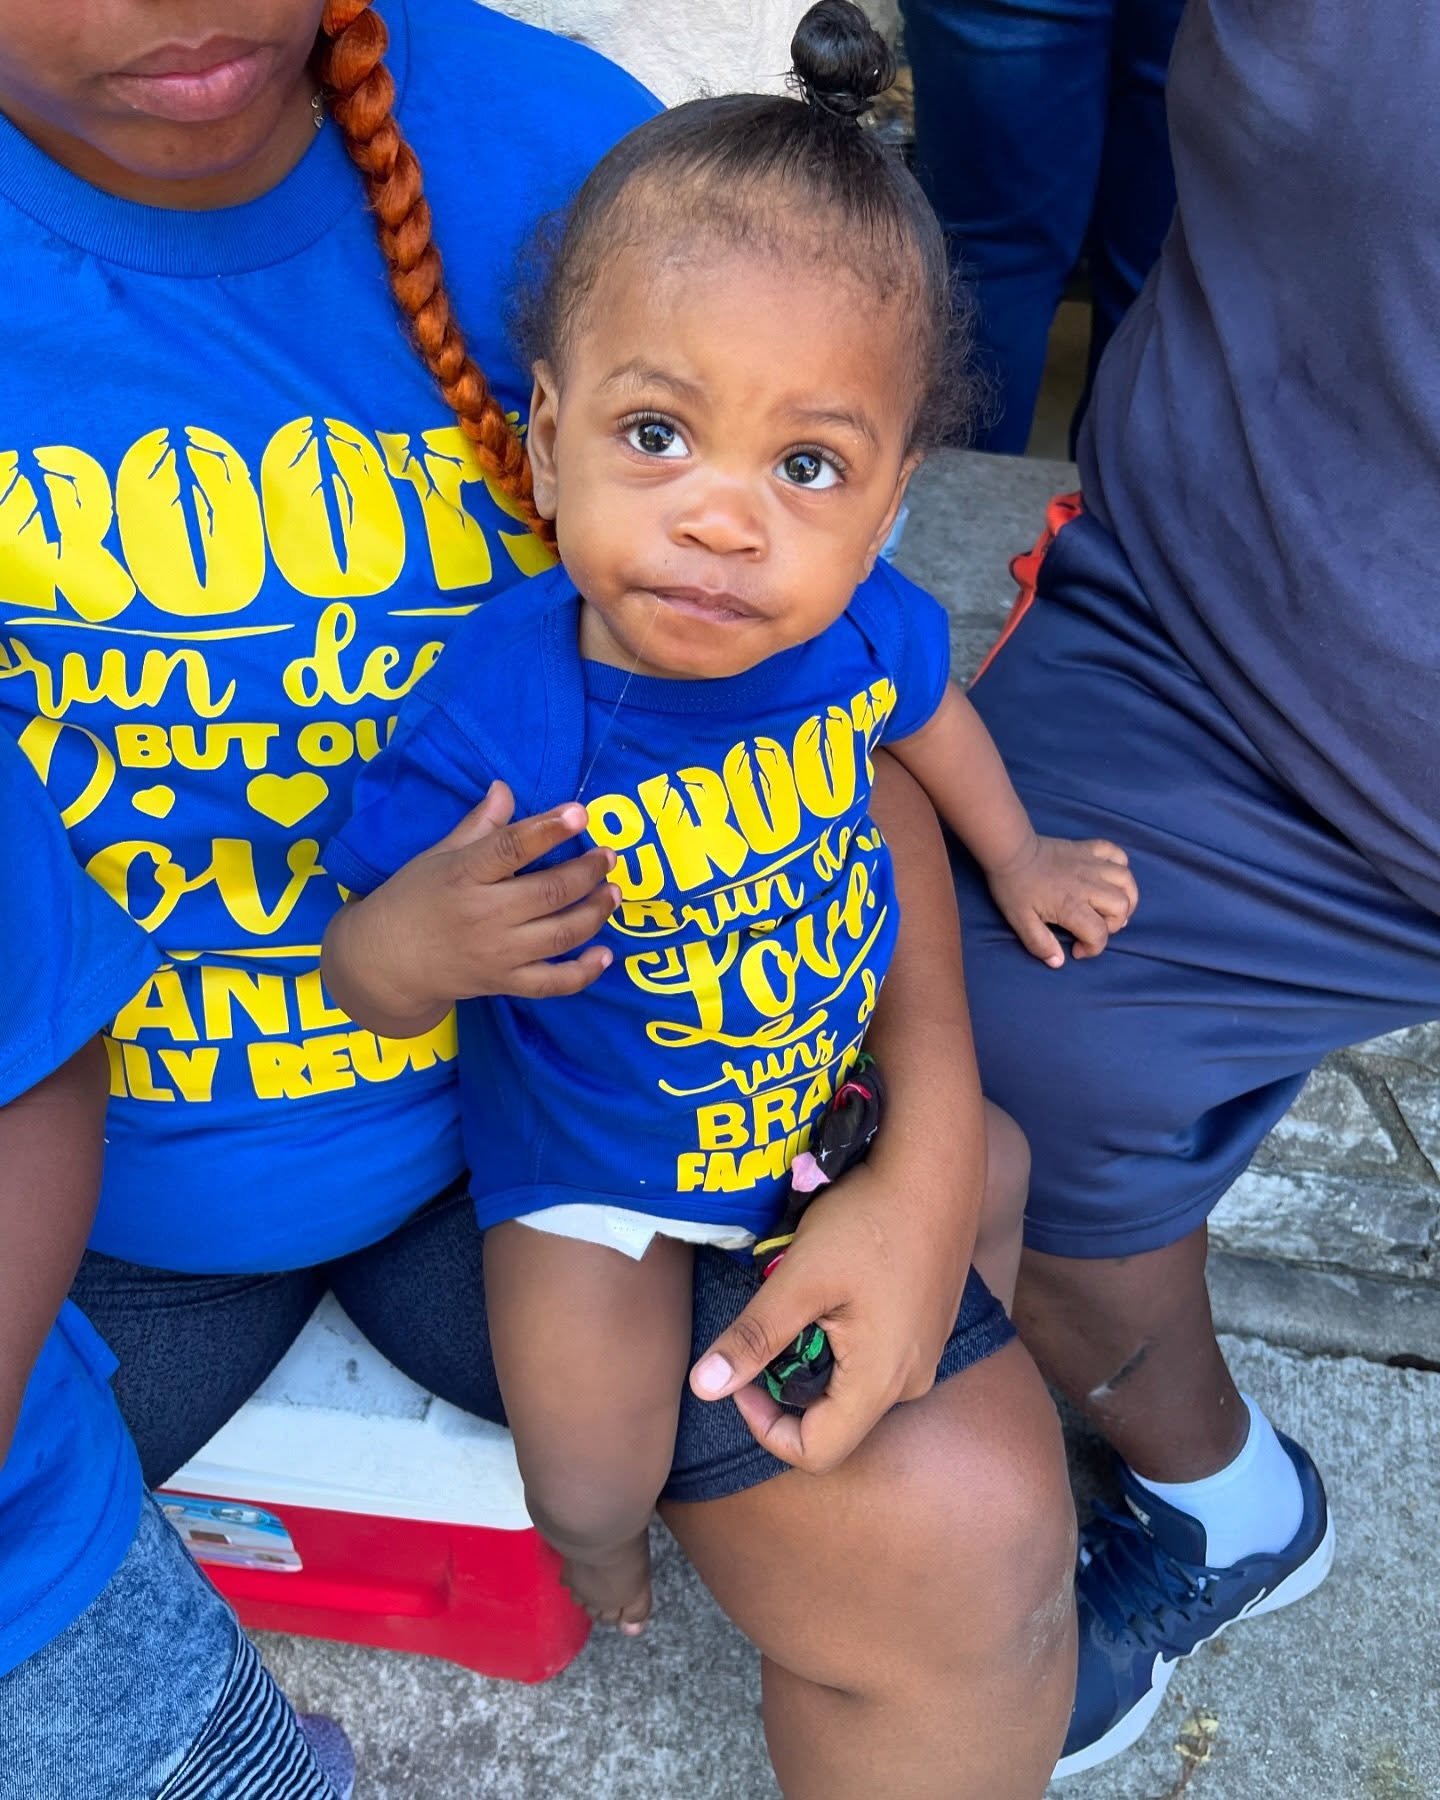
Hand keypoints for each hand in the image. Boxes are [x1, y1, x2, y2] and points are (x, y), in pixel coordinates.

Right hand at [322, 780, 618, 1035]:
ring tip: (612, 893)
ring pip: (560, 934)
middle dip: (587, 872)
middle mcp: (484, 915)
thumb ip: (479, 824)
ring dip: (595, 913)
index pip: (510, 848)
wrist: (384, 963)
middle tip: (608, 856)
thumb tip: (505, 787)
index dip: (548, 829)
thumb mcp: (438, 855)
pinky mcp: (505, 983)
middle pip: (548, 893)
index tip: (579, 812)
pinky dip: (584, 972)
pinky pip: (553, 983)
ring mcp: (497, 953)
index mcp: (464, 875)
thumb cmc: (413, 898)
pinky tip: (605, 954)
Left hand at [688, 1161, 965, 1474]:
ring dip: (813, 1358)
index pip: (815, 1452)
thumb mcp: (800, 1278)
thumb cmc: (870, 1218)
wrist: (935, 1167)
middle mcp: (912, 1380)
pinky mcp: (927, 1327)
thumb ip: (754, 1336)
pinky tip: (831, 1288)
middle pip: (834, 1421)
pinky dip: (841, 1339)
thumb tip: (702, 1388)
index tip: (742, 1375)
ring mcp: (925, 1354)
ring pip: (853, 1386)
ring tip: (797, 1301)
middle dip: (786, 1387)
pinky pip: (876, 1357)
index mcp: (881, 1380)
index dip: (764, 1426)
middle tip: (764, 1330)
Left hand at [986, 833, 1137, 965]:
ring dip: (1126, 897)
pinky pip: (1117, 854)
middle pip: (1121, 907)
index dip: (1092, 949)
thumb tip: (1058, 962)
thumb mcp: (1019, 921)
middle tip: (1094, 927)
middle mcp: (1088, 885)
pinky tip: (1111, 878)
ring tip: (1113, 907)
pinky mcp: (1089, 848)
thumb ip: (1039, 943)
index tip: (1076, 949)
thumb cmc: (1013, 886)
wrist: (1010, 850)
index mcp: (1071, 905)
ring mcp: (1091, 864)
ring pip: (1126, 881)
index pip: (1099, 934)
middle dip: (1114, 924)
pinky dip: (1121, 866)